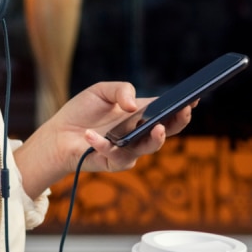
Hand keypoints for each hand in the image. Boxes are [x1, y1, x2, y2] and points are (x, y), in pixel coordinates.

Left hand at [14, 82, 194, 198]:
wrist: (58, 134)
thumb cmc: (82, 112)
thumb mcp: (101, 90)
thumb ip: (120, 89)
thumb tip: (134, 104)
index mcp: (142, 114)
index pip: (168, 110)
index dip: (183, 104)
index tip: (193, 96)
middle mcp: (140, 133)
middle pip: (167, 131)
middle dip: (178, 121)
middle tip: (184, 110)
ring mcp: (129, 149)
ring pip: (149, 148)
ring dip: (155, 139)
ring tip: (157, 128)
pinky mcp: (113, 162)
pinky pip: (114, 155)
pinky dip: (101, 144)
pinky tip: (90, 134)